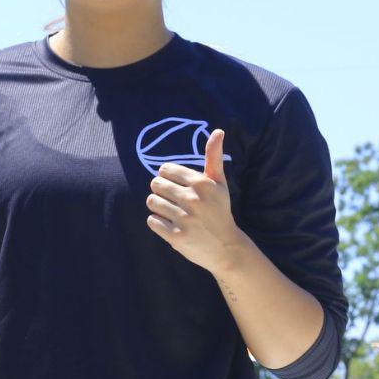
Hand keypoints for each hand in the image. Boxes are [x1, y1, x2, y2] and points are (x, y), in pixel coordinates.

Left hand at [145, 128, 246, 273]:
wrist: (226, 248)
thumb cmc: (220, 211)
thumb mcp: (219, 183)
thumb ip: (214, 157)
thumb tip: (218, 130)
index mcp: (202, 183)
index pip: (165, 169)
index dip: (168, 177)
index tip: (178, 187)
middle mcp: (193, 200)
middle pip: (155, 185)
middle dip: (162, 192)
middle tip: (175, 201)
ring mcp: (184, 219)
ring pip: (152, 202)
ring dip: (158, 207)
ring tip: (173, 213)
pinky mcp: (176, 237)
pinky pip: (152, 221)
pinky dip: (159, 223)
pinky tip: (172, 225)